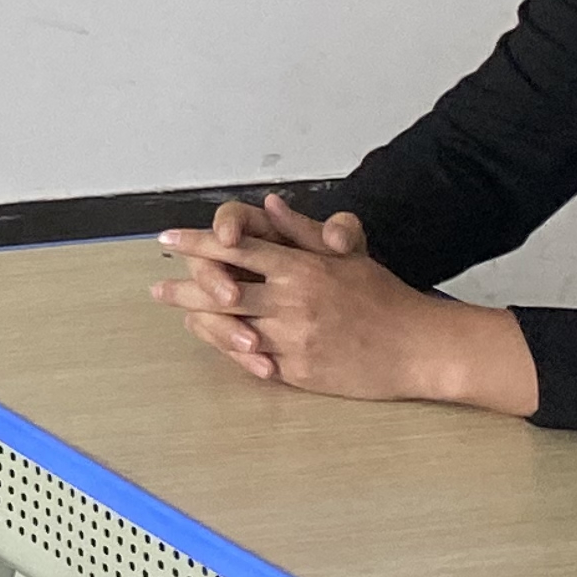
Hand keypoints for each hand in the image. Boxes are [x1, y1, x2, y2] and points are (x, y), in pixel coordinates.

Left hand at [147, 193, 539, 412]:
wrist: (420, 348)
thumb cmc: (383, 297)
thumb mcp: (346, 256)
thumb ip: (302, 231)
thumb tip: (270, 204)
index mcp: (301, 269)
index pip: (236, 249)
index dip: (198, 242)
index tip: (167, 239)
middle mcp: (292, 302)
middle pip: (221, 291)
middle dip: (183, 288)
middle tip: (156, 288)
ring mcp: (294, 340)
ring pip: (231, 329)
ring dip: (201, 322)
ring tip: (182, 315)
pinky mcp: (300, 372)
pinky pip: (255, 362)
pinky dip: (234, 352)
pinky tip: (219, 344)